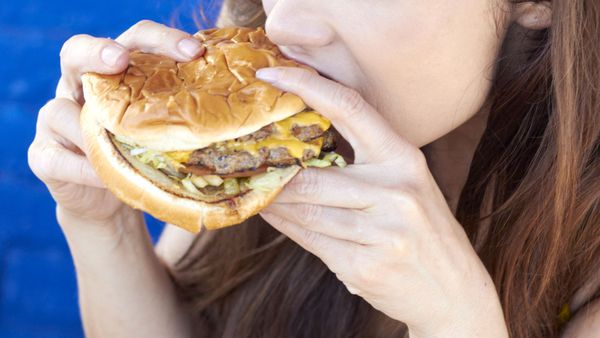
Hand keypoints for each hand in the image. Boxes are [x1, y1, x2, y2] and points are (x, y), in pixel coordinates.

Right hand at [28, 20, 205, 229]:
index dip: (160, 39)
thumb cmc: (143, 157)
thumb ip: (184, 116)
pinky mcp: (43, 156)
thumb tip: (244, 110)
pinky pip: (57, 158)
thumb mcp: (164, 133)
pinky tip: (106, 177)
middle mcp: (79, 87)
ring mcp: (54, 119)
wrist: (107, 199)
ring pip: (59, 111)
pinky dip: (85, 169)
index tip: (193, 51)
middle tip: (119, 59)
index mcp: (116, 76)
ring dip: (91, 129)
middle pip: (76, 52)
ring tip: (121, 148)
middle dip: (97, 51)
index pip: (133, 41)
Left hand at [256, 67, 508, 336]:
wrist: (454, 292)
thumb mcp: (407, 186)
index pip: (351, 108)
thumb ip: (364, 164)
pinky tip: (270, 215)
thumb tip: (300, 148)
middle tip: (243, 159)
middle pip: (313, 176)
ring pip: (305, 212)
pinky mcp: (364, 266)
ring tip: (251, 189)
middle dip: (273, 173)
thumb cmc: (423, 232)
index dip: (308, 86)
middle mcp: (396, 192)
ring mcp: (382, 232)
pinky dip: (285, 227)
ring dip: (273, 202)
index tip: (272, 73)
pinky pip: (310, 241)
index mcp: (405, 160)